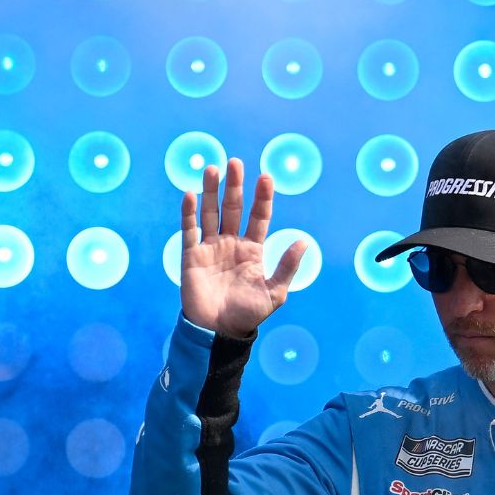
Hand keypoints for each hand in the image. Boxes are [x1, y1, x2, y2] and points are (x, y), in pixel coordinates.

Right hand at [179, 155, 306, 340]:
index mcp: (252, 250)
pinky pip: (190, 230)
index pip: (259, 217)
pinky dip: (189, 212)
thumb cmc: (248, 314)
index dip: (262, 197)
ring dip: (211, 191)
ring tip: (213, 169)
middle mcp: (231, 243)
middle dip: (235, 186)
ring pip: (211, 212)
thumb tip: (305, 241)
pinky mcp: (191, 255)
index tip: (266, 177)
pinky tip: (191, 194)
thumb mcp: (274, 292)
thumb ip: (287, 266)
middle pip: (234, 208)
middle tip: (235, 163)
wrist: (219, 331)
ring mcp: (210, 247)